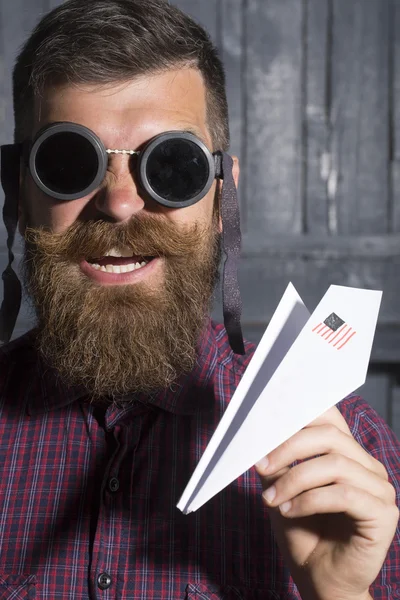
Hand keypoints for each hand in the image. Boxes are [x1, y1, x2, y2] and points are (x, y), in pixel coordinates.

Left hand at [255, 406, 398, 599]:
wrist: (321, 581)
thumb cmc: (304, 534)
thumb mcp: (282, 490)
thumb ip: (278, 463)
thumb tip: (260, 436)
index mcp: (348, 454)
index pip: (330, 417)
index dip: (300, 414)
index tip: (267, 424)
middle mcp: (368, 466)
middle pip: (330, 436)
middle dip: (289, 448)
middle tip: (261, 466)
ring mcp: (380, 489)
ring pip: (335, 464)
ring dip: (295, 480)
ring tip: (272, 499)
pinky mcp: (383, 514)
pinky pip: (344, 494)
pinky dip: (309, 500)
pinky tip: (289, 511)